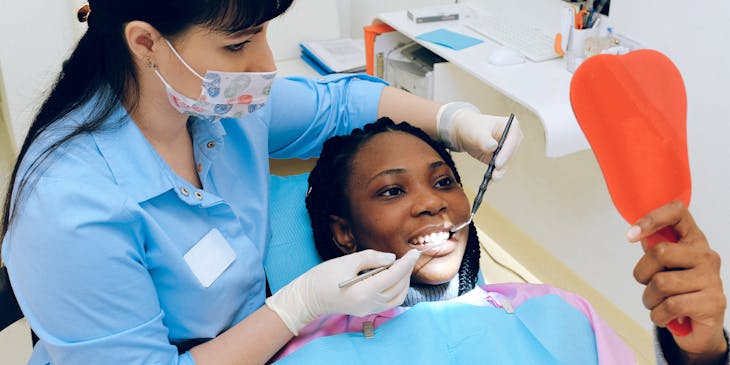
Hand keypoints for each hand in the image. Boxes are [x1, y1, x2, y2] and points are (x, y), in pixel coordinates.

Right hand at [265, 249, 419, 334]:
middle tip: (406, 257)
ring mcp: (369, 310)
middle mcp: (369, 304)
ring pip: (398, 297)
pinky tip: (392, 278)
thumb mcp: (347, 261)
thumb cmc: (324, 277)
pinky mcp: (367, 311)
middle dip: (406, 271)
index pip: (394, 276)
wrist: (309, 297)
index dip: (407, 263)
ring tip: (400, 266)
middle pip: (399, 287)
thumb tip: (392, 258)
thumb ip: (372, 258)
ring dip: (403, 281)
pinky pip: (390, 302)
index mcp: (364, 291)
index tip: (415, 252)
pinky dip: (396, 289)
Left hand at [436, 102, 522, 179]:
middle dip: (503, 165)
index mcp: (511, 126)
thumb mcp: (477, 131)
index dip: (506, 153)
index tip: (498, 163)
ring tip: (492, 179)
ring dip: (499, 172)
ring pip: (506, 163)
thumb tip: (493, 147)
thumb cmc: (472, 127)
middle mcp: (512, 138)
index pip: (512, 140)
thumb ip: (484, 139)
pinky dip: (494, 175)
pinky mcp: (501, 159)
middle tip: (495, 174)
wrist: (464, 132)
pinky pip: (500, 168)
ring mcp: (507, 149)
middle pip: (511, 154)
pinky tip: (489, 181)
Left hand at [628, 201, 726, 359]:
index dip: (651, 218)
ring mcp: (712, 278)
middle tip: (648, 285)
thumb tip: (637, 234)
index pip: (677, 212)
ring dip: (649, 299)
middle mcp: (706, 255)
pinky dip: (658, 315)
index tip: (630, 235)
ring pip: (661, 283)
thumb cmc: (679, 293)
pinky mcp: (713, 302)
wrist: (700, 328)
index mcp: (693, 240)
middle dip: (642, 274)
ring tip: (659, 304)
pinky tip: (666, 316)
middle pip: (659, 252)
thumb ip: (654, 249)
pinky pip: (670, 306)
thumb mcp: (665, 267)